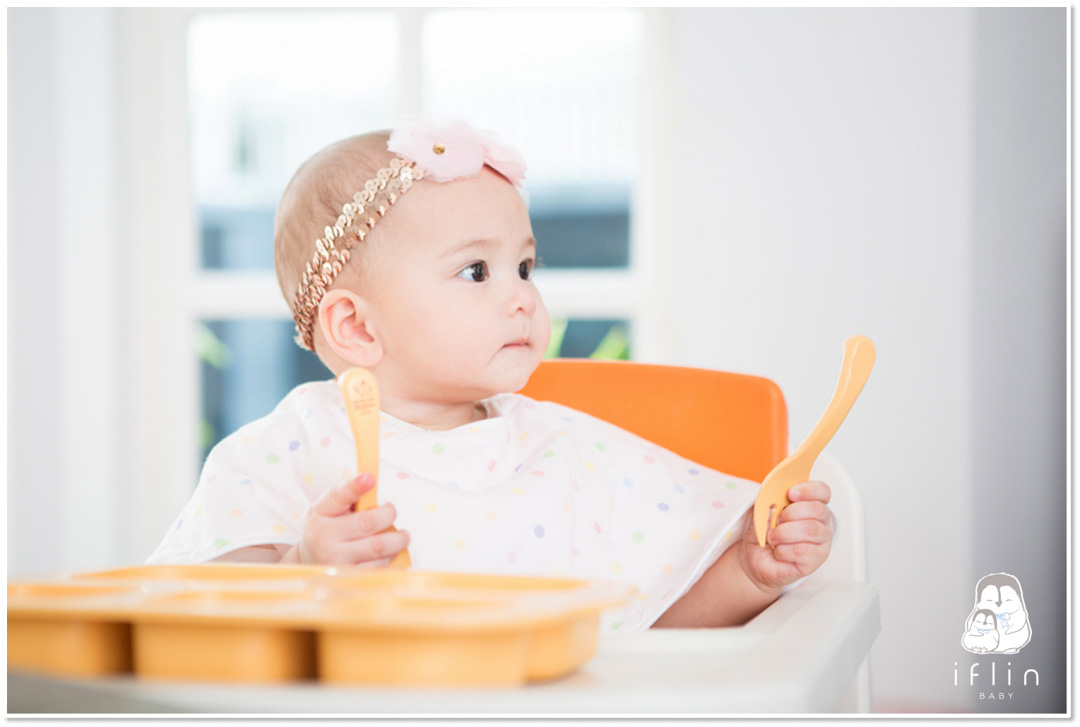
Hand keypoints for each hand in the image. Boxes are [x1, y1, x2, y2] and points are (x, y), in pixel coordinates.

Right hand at [287, 473, 409, 565]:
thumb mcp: (327, 510)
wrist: (308, 564)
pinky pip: (379, 567)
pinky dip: (391, 557)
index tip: (370, 478)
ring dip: (397, 540)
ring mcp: (335, 561)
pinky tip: (391, 552)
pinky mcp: (348, 578)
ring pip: (378, 547)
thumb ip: (347, 496)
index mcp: (319, 515)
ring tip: (403, 536)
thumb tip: (372, 480)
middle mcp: (324, 539)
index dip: (355, 486)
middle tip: (392, 511)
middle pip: (368, 523)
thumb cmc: (326, 530)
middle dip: (389, 514)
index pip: (338, 497)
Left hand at [739, 480, 831, 589]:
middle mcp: (821, 523)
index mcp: (812, 505)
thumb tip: (776, 494)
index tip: (790, 493)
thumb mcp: (765, 509)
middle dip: (791, 513)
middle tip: (777, 520)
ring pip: (810, 530)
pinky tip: (778, 551)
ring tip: (773, 537)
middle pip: (818, 510)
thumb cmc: (765, 530)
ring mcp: (821, 543)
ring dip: (784, 532)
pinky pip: (802, 551)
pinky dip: (783, 550)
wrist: (756, 555)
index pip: (822, 491)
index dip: (808, 489)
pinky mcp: (815, 561)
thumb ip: (774, 498)